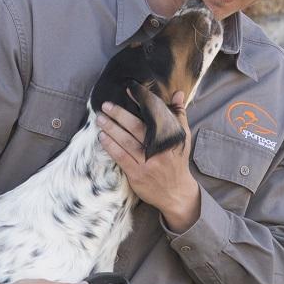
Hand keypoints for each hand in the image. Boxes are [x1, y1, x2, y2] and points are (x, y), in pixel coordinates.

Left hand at [97, 92, 200, 231]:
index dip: (141, 101)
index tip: (129, 90)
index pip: (154, 115)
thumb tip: (178, 93)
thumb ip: (178, 114)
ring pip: (127, 142)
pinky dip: (111, 146)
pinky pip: (121, 158)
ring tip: (100, 119)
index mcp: (170, 137)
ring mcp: (148, 163)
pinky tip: (102, 138)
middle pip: (136, 127)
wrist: (176, 193)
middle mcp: (159, 149)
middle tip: (105, 105)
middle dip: (119, 114)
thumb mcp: (183, 138)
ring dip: (111, 129)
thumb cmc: (177, 162)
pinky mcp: (138, 175)